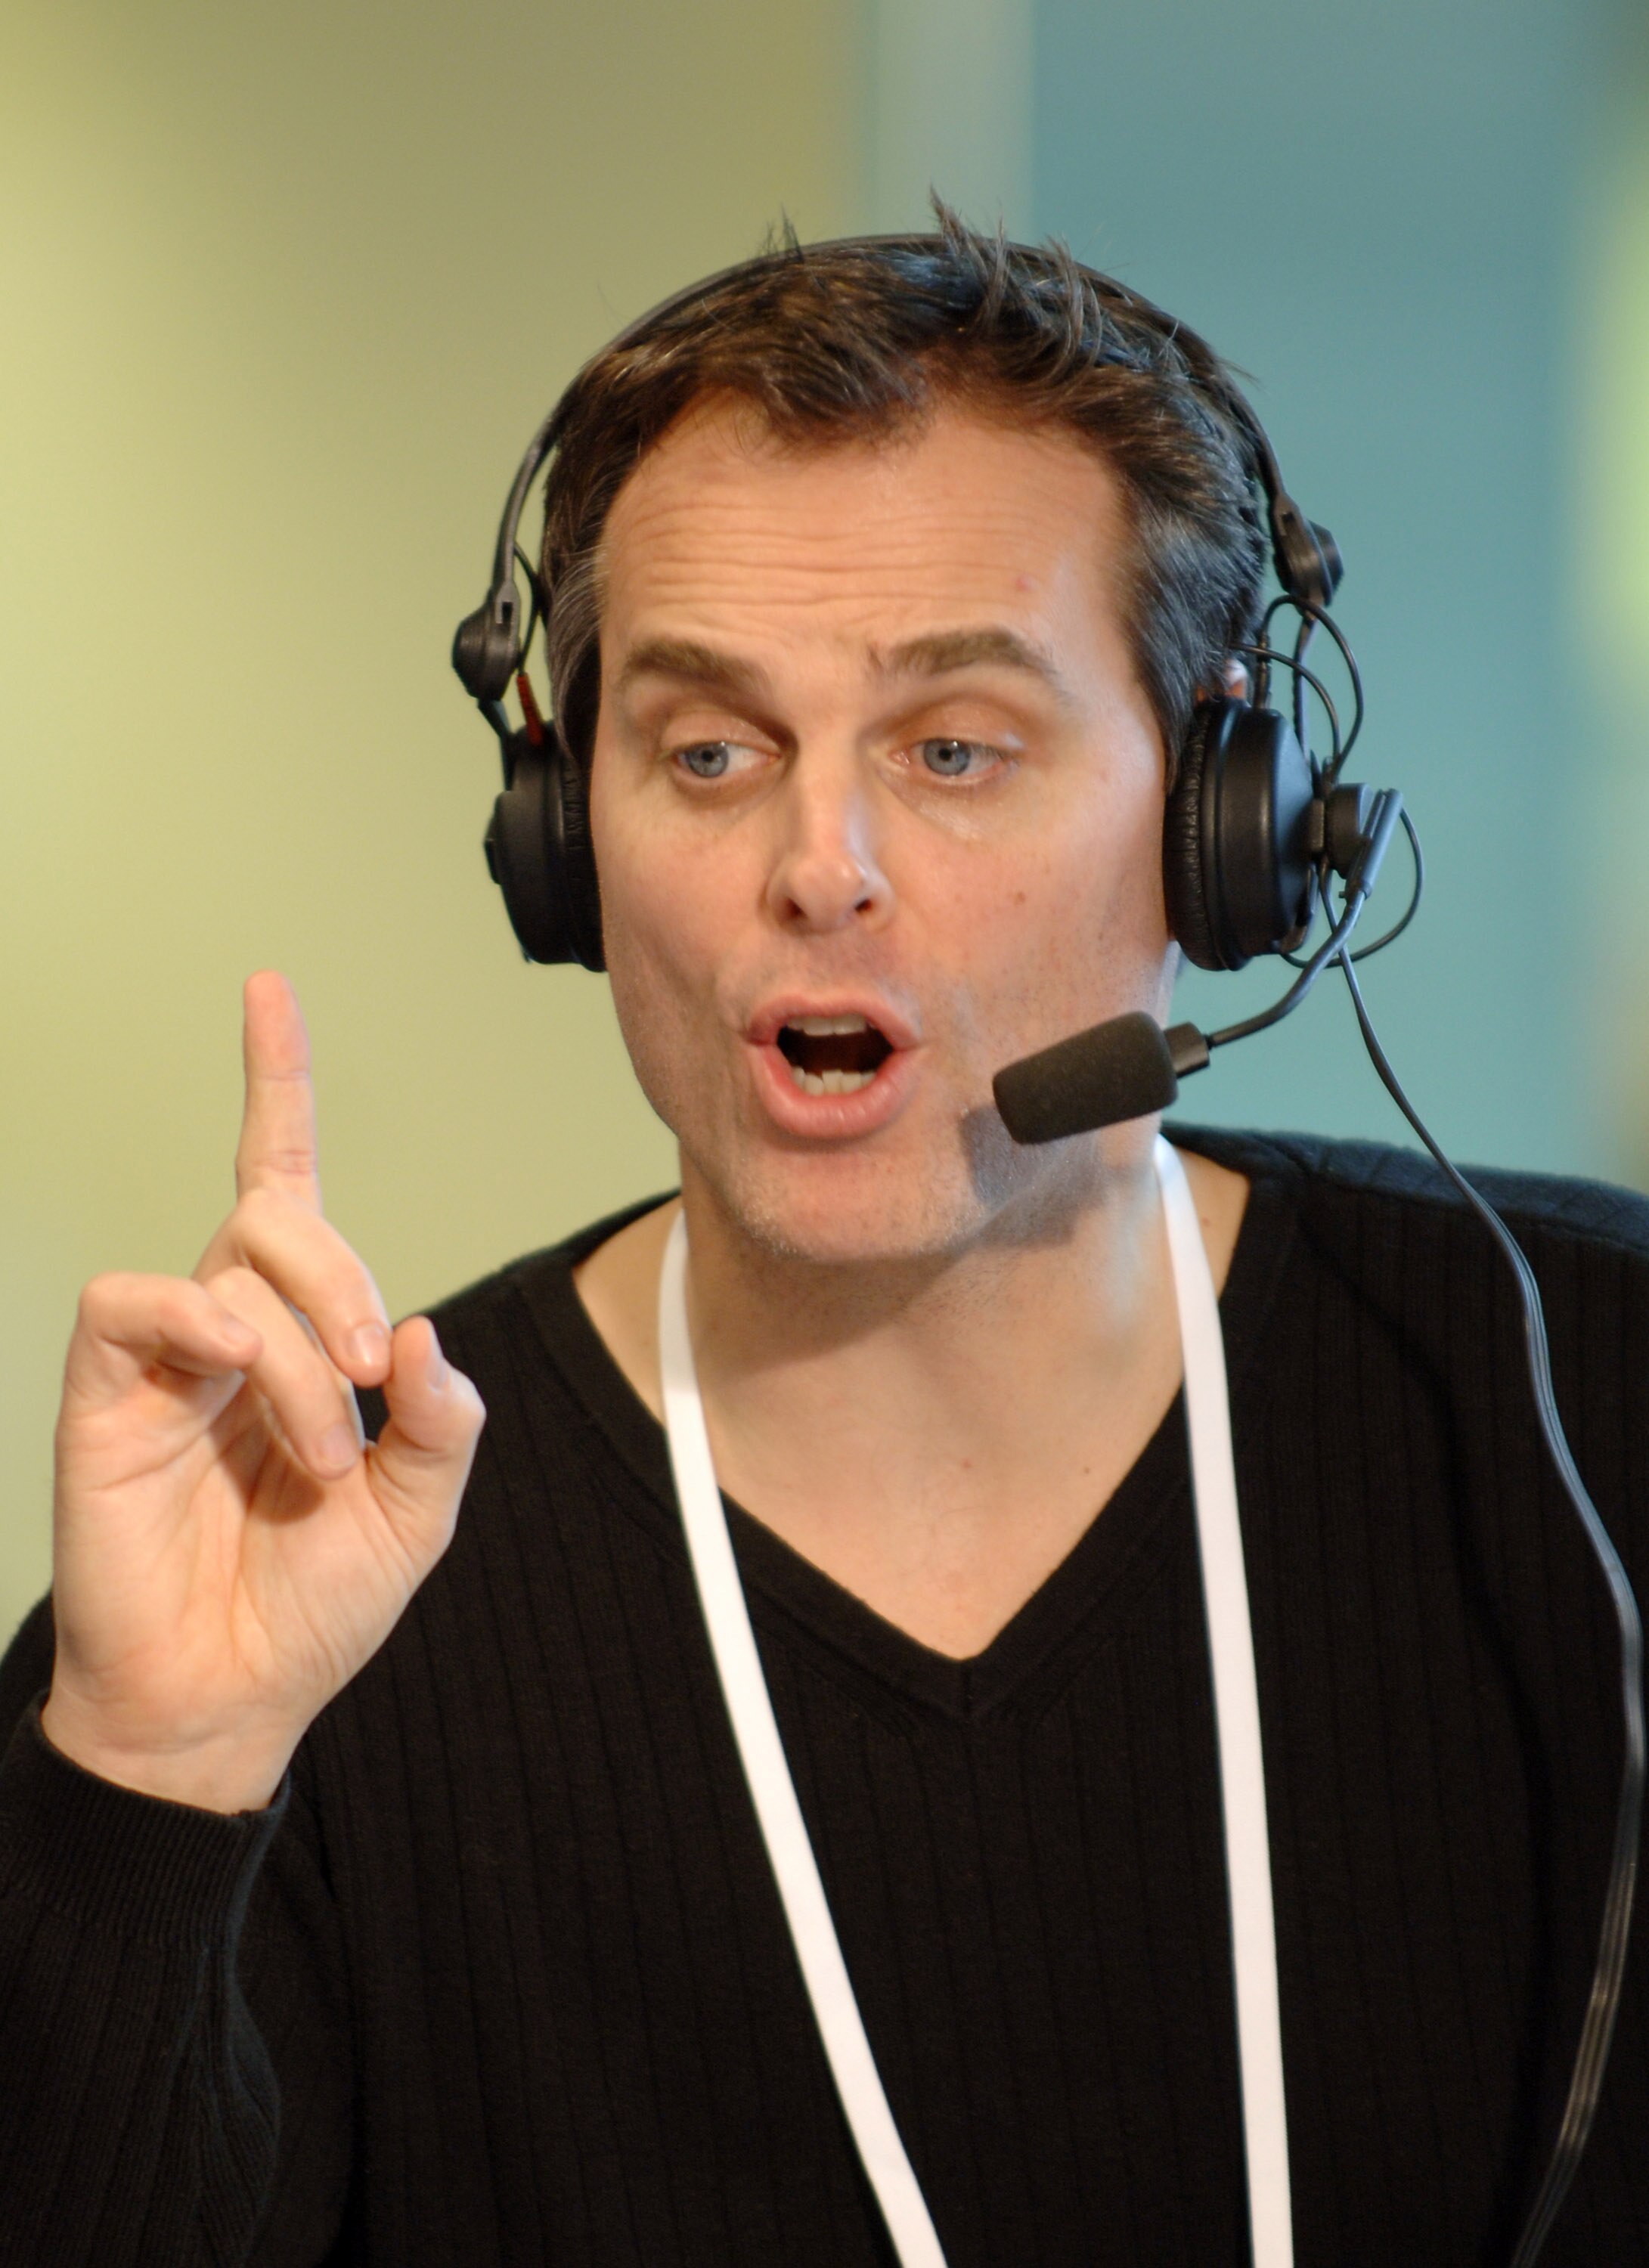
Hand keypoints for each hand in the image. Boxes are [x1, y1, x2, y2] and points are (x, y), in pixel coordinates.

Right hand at [41, 974, 484, 1811]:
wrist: (228, 1700)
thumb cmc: (313, 1603)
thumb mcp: (419, 1512)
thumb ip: (442, 1420)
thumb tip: (423, 1332)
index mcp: (301, 1334)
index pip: (284, 1182)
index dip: (275, 1085)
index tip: (267, 989)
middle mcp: (230, 1325)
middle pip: (282, 1216)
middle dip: (344, 1279)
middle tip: (371, 1378)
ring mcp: (164, 1357)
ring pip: (232, 1268)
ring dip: (298, 1351)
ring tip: (318, 1449)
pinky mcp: (104, 1394)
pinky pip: (134, 1303)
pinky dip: (198, 1321)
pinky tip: (232, 1371)